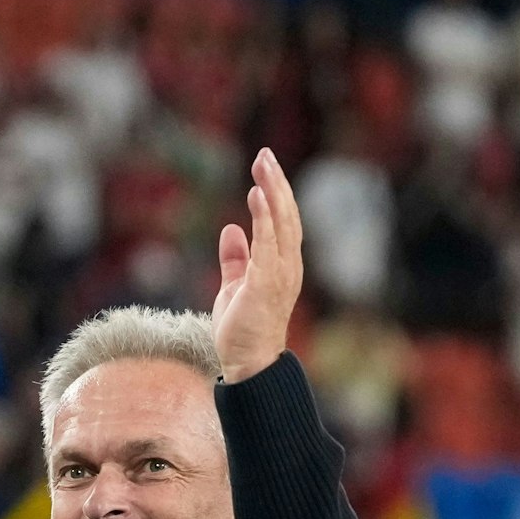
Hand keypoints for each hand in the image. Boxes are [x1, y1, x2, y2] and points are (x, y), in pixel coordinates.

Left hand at [213, 149, 304, 384]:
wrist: (247, 364)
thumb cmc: (243, 329)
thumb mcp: (234, 286)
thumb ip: (236, 258)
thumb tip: (231, 229)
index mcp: (283, 265)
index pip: (284, 222)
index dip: (276, 193)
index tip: (265, 167)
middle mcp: (288, 266)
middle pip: (287, 216)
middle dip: (276, 184)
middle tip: (265, 155)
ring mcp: (280, 275)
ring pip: (282, 225)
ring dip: (272, 192)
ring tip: (263, 165)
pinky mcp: (266, 284)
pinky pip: (268, 245)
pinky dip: (265, 219)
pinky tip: (257, 196)